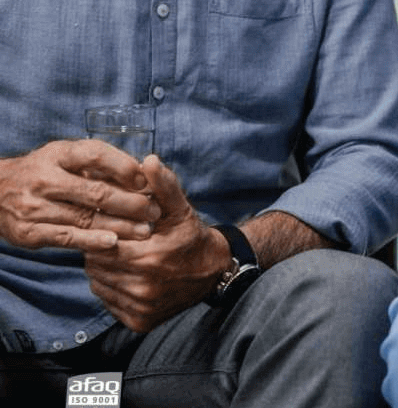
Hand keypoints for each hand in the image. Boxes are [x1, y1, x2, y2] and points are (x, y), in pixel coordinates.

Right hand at [0, 141, 159, 251]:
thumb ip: (100, 164)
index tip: (147, 180)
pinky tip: (114, 243)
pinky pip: (67, 238)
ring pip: (86, 218)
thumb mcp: (67, 156)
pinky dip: (93, 241)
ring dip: (120, 225)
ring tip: (145, 230)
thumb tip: (144, 172)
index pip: (96, 155)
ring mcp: (34, 207)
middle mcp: (45, 179)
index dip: (124, 168)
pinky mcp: (29, 232)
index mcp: (58, 154)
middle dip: (132, 203)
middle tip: (155, 211)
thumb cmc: (46, 170)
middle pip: (96, 192)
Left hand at [83, 155, 230, 332]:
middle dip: (102, 248)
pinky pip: (108, 301)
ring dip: (104, 267)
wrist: (213, 272)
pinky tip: (127, 273)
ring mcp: (140, 307)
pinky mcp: (138, 322)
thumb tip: (148, 160)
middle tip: (116, 238)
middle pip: (98, 264)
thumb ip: (163, 185)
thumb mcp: (180, 208)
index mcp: (150, 258)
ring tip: (121, 254)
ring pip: (99, 282)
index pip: (104, 243)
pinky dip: (111, 286)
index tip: (113, 224)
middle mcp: (143, 287)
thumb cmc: (192, 236)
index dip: (105, 231)